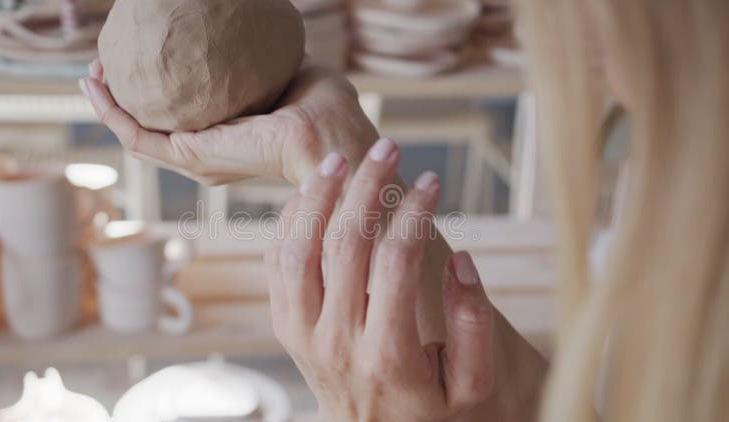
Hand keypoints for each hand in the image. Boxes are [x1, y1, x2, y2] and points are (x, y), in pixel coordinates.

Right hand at [79, 59, 376, 185]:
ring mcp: (196, 158)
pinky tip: (95, 84)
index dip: (153, 96)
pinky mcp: (190, 154)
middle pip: (148, 130)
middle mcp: (207, 154)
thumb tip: (253, 28)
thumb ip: (262, 57)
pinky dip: (112, 111)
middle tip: (102, 68)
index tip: (139, 64)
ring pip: (134, 134)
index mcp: (228, 137)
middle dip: (120, 100)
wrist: (329, 131)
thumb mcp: (284, 69)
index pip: (179, 121)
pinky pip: (136, 135)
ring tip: (91, 73)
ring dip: (108, 104)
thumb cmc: (322, 107)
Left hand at [266, 139, 505, 420]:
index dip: (415, 212)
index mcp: (387, 353)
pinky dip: (290, 223)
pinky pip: (277, 264)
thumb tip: (461, 260)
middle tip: (386, 147)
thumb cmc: (432, 410)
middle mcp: (336, 341)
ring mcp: (303, 334)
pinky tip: (313, 194)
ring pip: (298, 249)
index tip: (434, 181)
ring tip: (340, 159)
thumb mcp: (474, 384)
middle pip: (343, 244)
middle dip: (366, 186)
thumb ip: (473, 324)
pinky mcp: (286, 327)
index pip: (395, 262)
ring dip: (318, 197)